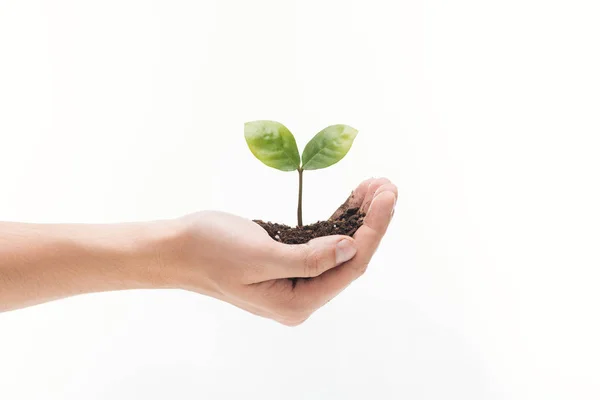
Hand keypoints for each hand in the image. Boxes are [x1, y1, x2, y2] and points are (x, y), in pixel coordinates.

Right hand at [165, 178, 396, 325]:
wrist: (176, 248)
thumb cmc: (209, 250)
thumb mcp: (259, 255)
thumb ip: (308, 259)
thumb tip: (351, 249)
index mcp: (296, 303)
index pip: (350, 266)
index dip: (373, 230)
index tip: (387, 195)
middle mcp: (302, 296)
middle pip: (350, 257)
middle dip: (371, 221)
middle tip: (386, 184)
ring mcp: (296, 280)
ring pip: (340, 247)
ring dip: (358, 217)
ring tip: (375, 186)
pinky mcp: (289, 262)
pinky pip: (323, 241)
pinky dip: (339, 219)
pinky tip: (353, 198)